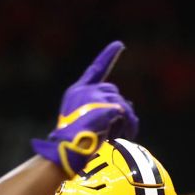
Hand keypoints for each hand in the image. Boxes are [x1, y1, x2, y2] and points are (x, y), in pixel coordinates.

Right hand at [33, 41, 138, 175]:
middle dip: (119, 109)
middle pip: (113, 91)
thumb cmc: (74, 143)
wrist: (66, 150)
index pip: (96, 69)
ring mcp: (93, 96)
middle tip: (120, 130)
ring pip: (122, 102)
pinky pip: (125, 113)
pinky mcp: (103, 106)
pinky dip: (128, 125)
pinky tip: (125, 136)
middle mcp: (84, 90)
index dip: (108, 56)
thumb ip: (103, 110)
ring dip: (126, 120)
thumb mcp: (86, 121)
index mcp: (77, 92)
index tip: (119, 45)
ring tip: (122, 136)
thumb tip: (128, 106)